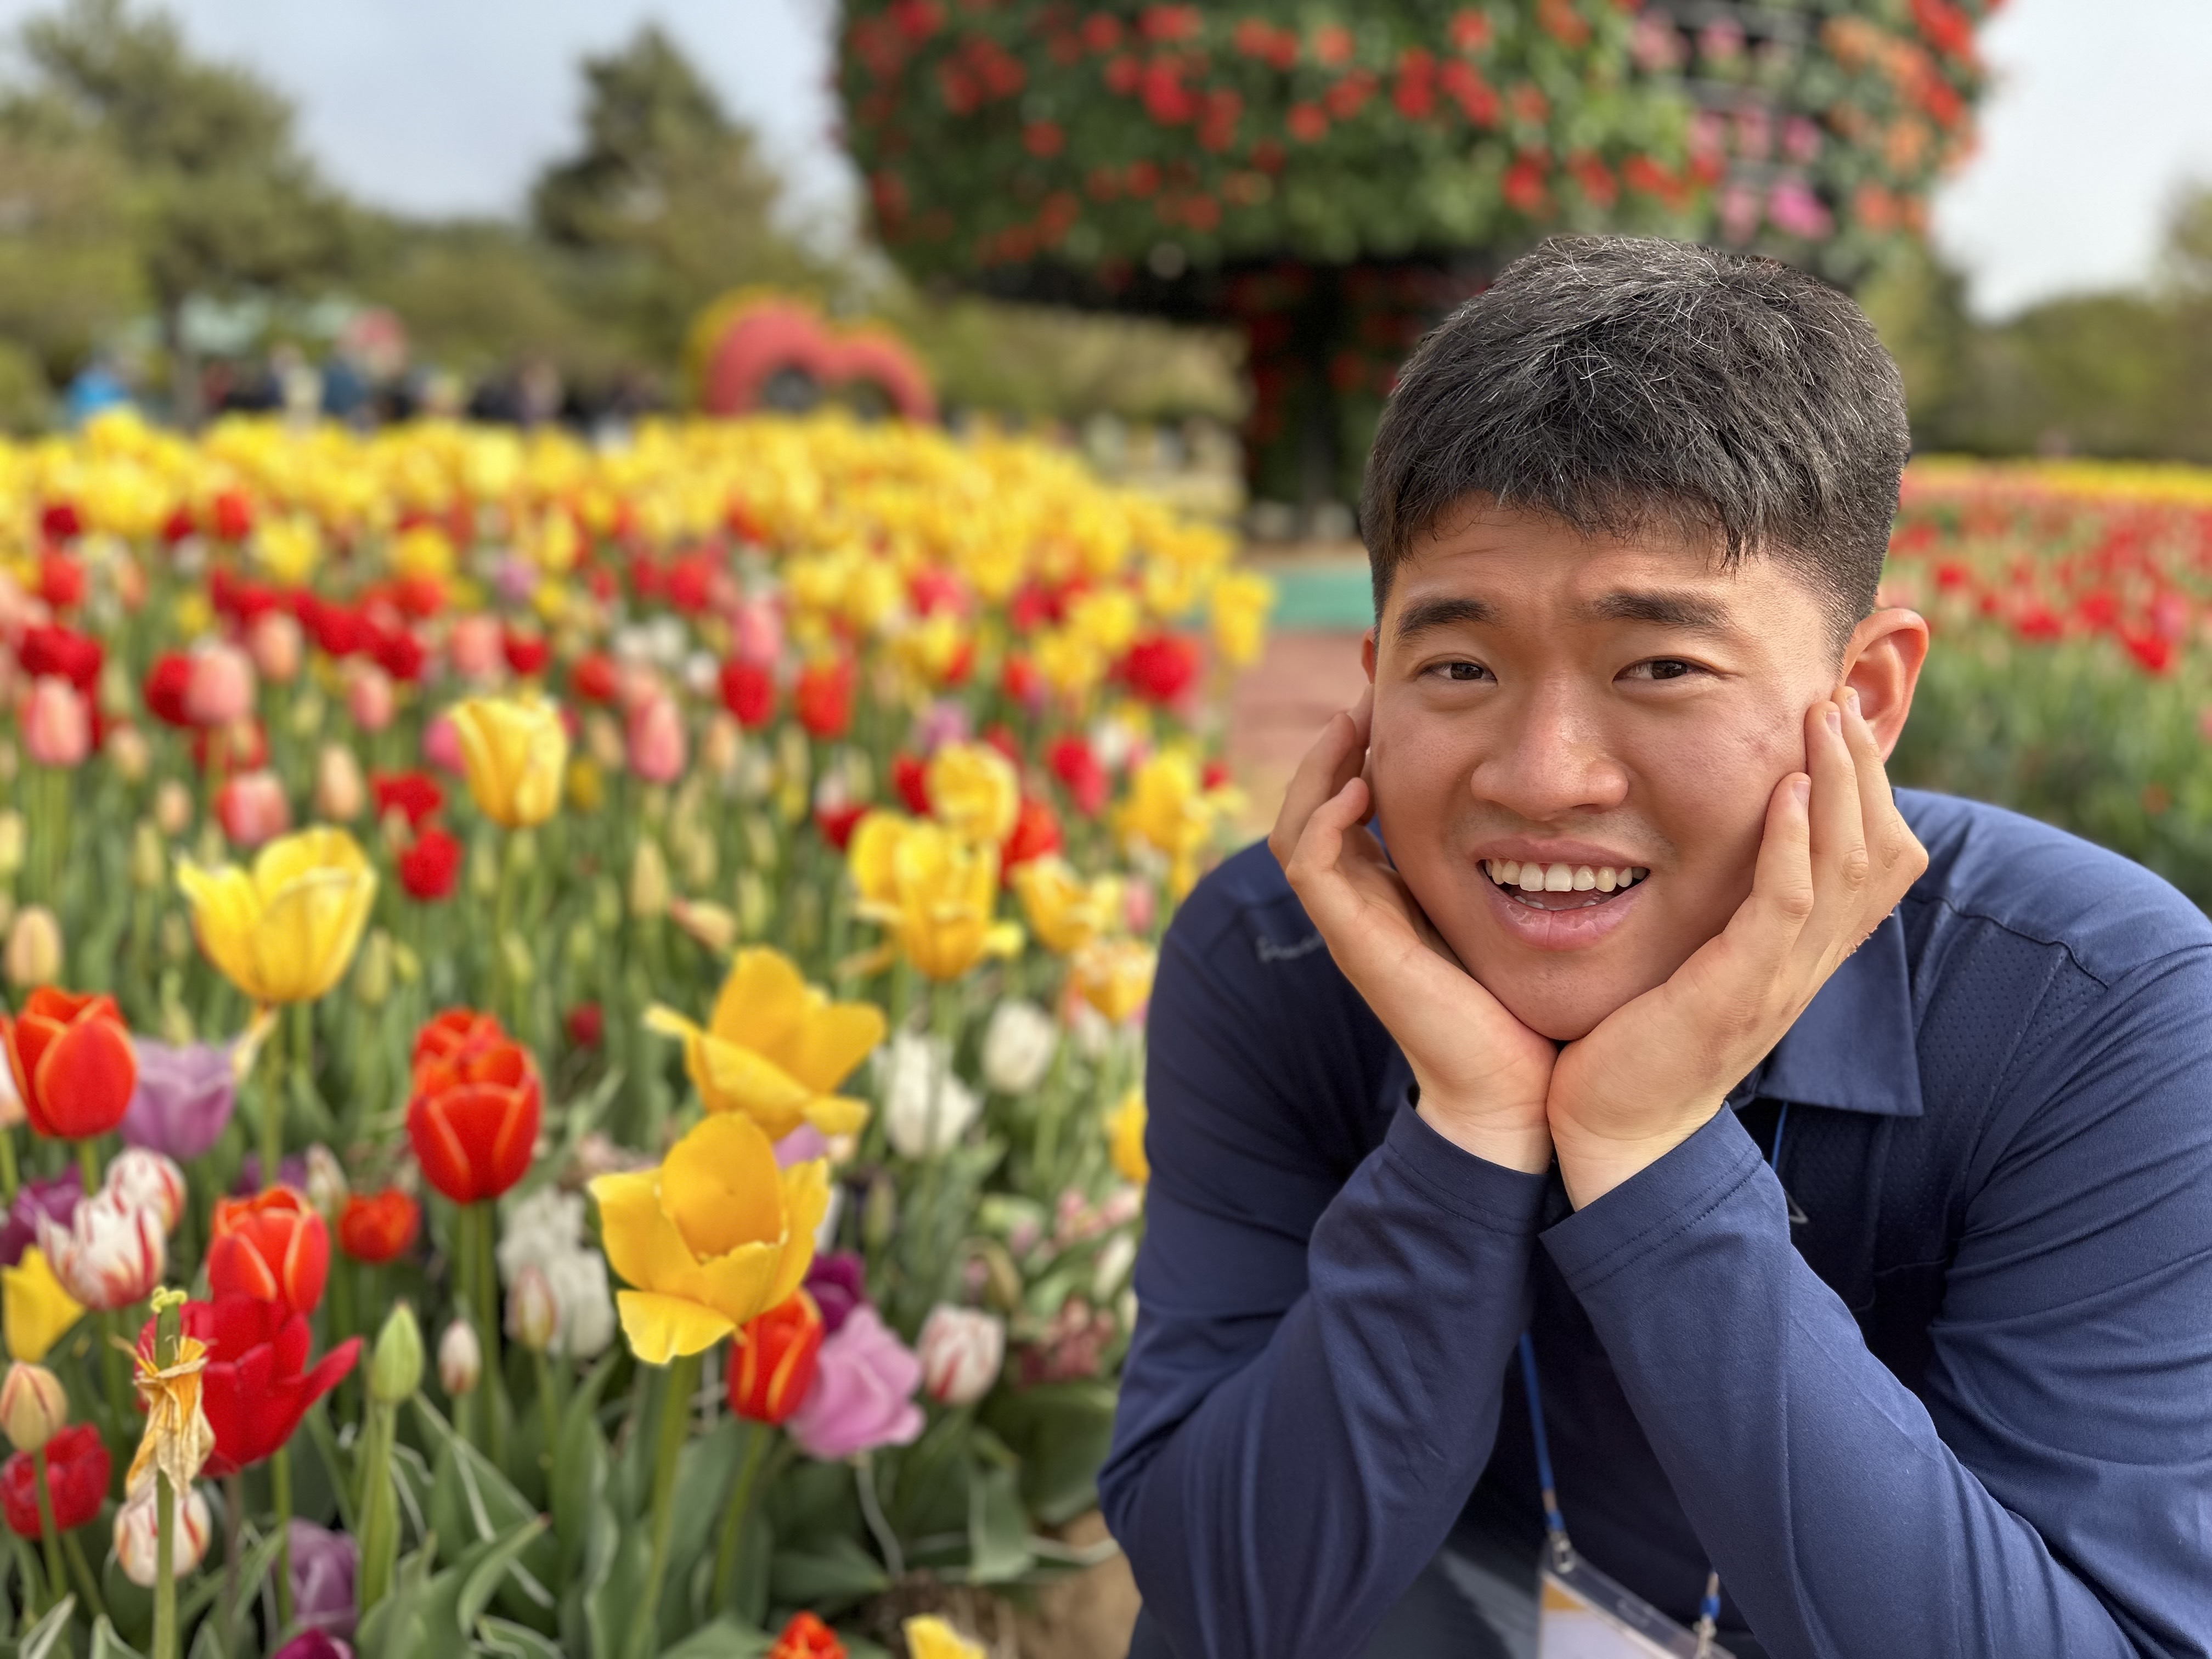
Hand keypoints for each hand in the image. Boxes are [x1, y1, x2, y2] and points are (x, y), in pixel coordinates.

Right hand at [1273, 689, 1556, 1173]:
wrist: (1521, 1097)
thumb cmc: (1534, 1010)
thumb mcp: (1528, 911)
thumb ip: (1529, 860)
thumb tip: (1583, 792)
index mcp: (1397, 893)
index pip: (1355, 800)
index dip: (1367, 742)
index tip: (1405, 689)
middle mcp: (1364, 904)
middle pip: (1315, 801)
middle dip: (1338, 738)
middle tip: (1373, 680)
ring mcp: (1351, 923)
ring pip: (1297, 824)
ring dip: (1322, 764)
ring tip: (1359, 715)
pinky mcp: (1353, 942)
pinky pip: (1309, 863)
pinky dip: (1325, 816)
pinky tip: (1365, 781)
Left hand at [1546, 689, 1928, 1206]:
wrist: (1611, 1132)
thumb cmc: (1637, 1040)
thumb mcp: (1697, 960)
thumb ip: (1722, 910)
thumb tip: (1720, 848)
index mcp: (1800, 953)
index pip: (1875, 858)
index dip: (1871, 787)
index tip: (1843, 719)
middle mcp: (1805, 962)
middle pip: (1879, 849)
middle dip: (1864, 767)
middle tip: (1840, 695)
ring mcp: (1779, 979)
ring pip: (1843, 865)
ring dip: (1837, 783)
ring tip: (1823, 716)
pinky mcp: (1737, 991)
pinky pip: (1784, 906)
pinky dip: (1790, 843)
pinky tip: (1786, 790)